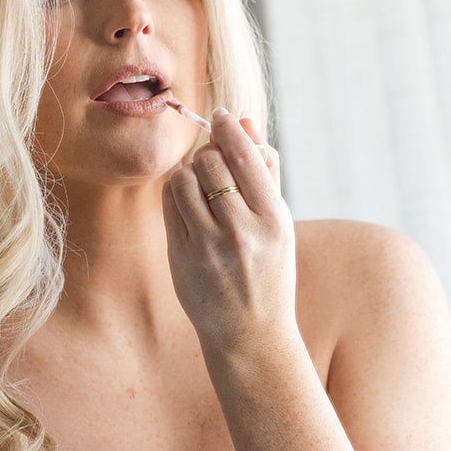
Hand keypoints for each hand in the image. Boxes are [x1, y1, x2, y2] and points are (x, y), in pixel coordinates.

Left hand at [162, 109, 296, 354]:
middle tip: (215, 162)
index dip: (228, 129)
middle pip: (210, 164)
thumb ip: (265, 172)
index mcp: (274, 221)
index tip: (220, 116)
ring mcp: (208, 248)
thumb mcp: (281, 223)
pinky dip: (177, 194)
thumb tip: (245, 121)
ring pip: (183, 180)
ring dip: (190, 173)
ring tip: (202, 185)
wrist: (251, 334)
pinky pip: (170, 205)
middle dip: (210, 155)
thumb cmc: (270, 270)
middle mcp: (241, 233)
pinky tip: (189, 203)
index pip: (244, 157)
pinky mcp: (182, 258)